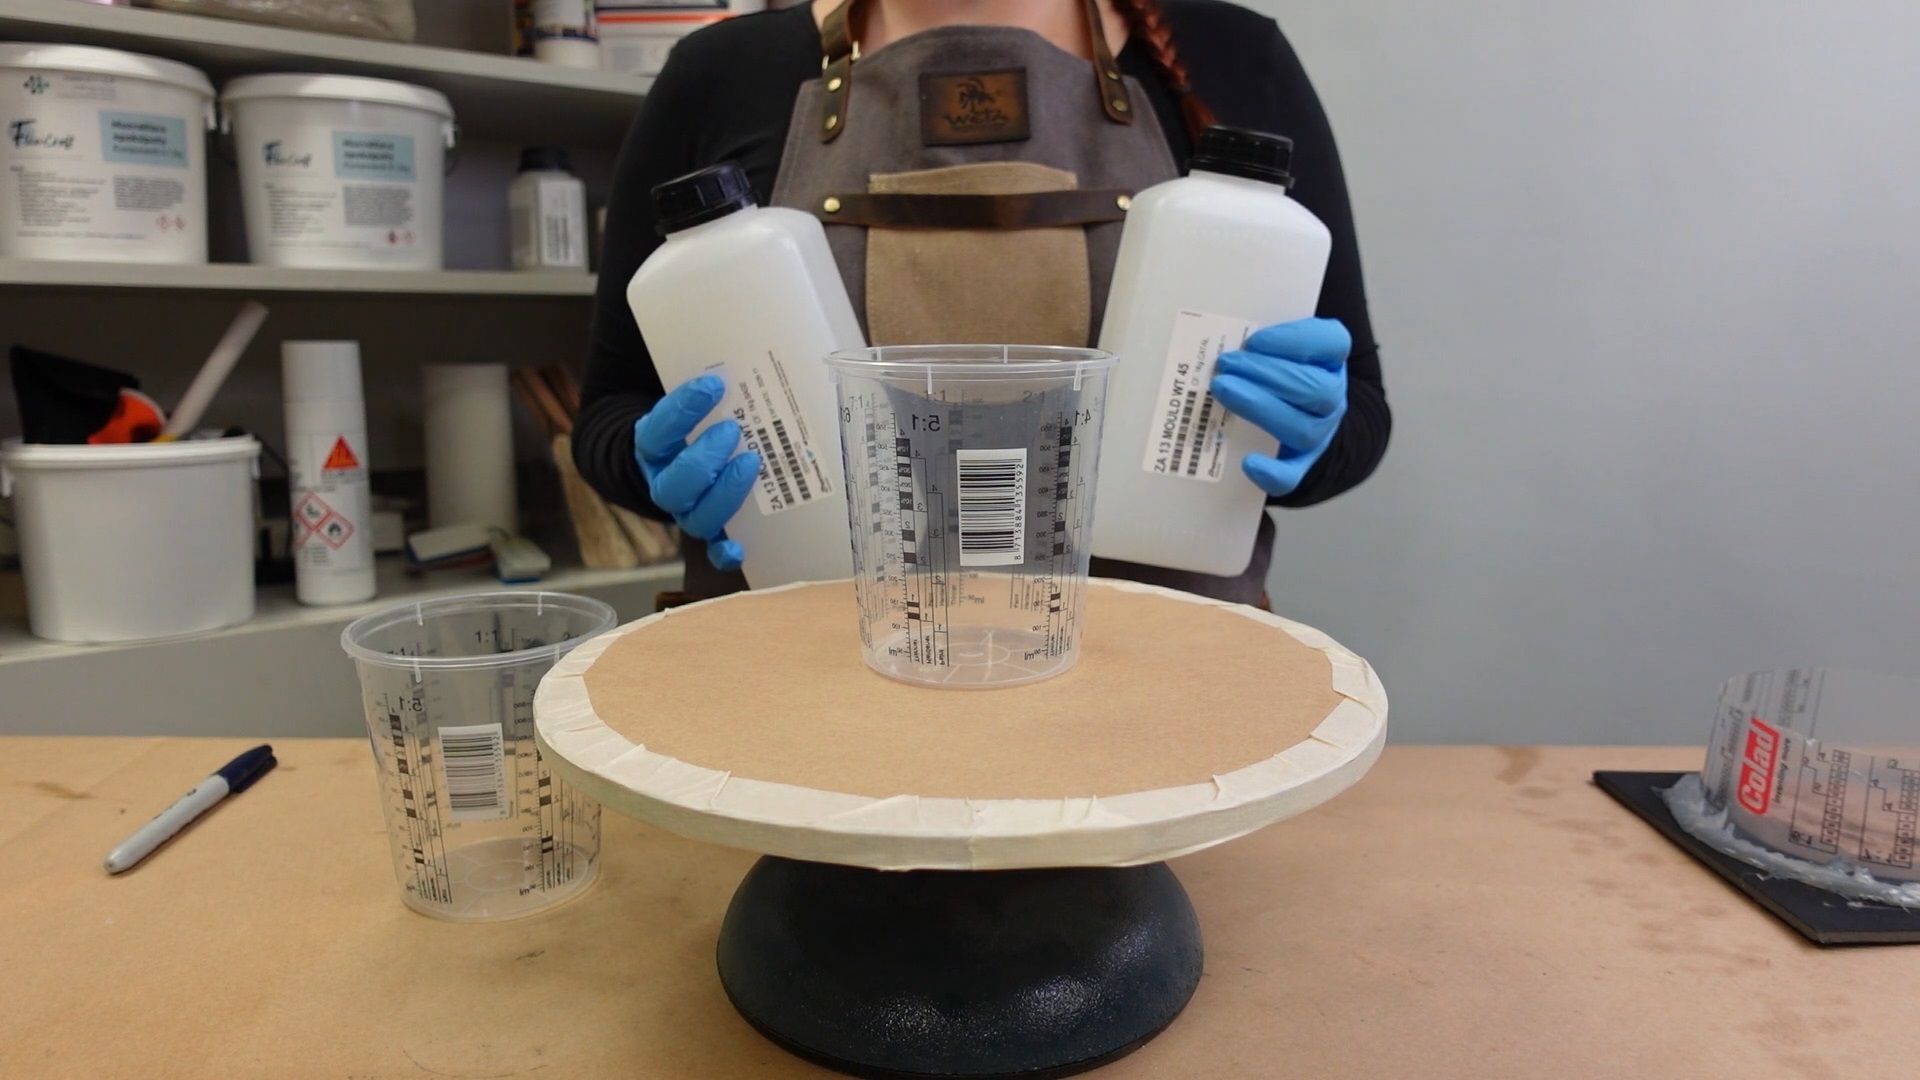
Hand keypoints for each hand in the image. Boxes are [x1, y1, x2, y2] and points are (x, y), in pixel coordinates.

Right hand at [633, 373, 760, 570]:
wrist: (670, 451)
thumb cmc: (687, 416)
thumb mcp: (680, 387)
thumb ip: (697, 367)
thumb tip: (725, 317)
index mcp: (650, 444)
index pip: (657, 431)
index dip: (682, 409)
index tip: (714, 383)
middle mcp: (663, 481)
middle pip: (674, 485)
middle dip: (704, 459)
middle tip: (733, 430)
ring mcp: (687, 507)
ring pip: (695, 518)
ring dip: (724, 495)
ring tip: (752, 462)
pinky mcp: (711, 526)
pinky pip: (714, 549)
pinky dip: (725, 552)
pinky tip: (741, 548)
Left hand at [1209, 317, 1350, 496]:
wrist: (1296, 409)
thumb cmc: (1277, 365)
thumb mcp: (1276, 344)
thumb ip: (1259, 338)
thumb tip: (1215, 329)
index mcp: (1331, 358)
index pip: (1331, 343)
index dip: (1294, 341)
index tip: (1254, 340)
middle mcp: (1331, 396)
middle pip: (1314, 389)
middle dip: (1266, 375)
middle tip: (1226, 365)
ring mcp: (1318, 432)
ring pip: (1302, 428)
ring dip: (1260, 408)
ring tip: (1223, 390)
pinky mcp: (1299, 463)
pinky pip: (1292, 476)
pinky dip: (1272, 473)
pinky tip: (1248, 464)